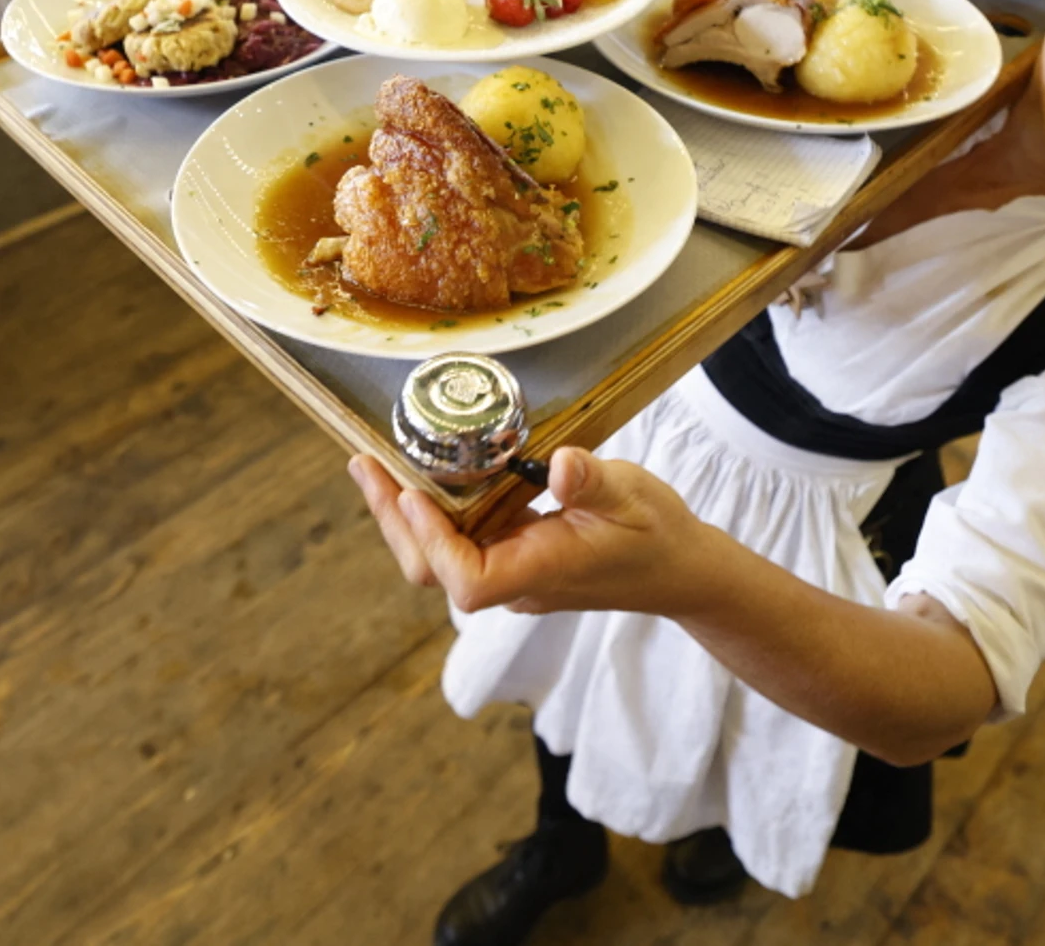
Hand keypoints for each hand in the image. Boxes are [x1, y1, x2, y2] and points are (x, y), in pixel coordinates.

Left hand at [348, 448, 707, 616]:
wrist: (679, 571)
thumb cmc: (658, 535)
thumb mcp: (634, 494)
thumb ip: (594, 480)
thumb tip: (558, 463)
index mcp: (541, 571)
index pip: (469, 581)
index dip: (434, 544)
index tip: (415, 494)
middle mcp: (516, 581)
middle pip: (434, 571)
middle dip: (394, 521)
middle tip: (365, 465)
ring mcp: (512, 573)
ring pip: (439, 560)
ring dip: (403, 516)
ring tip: (374, 467)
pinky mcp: (513, 559)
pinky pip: (458, 544)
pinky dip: (430, 514)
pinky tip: (417, 477)